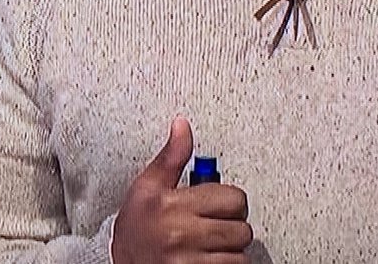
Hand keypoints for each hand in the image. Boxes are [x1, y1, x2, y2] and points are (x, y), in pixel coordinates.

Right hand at [112, 117, 251, 263]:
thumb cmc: (135, 227)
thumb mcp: (147, 187)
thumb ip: (171, 157)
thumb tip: (182, 126)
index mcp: (172, 205)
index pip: (233, 199)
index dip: (229, 200)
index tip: (218, 203)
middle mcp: (182, 235)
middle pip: (241, 229)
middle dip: (232, 225)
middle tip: (213, 224)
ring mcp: (190, 262)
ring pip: (240, 254)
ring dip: (230, 250)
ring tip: (209, 244)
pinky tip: (207, 259)